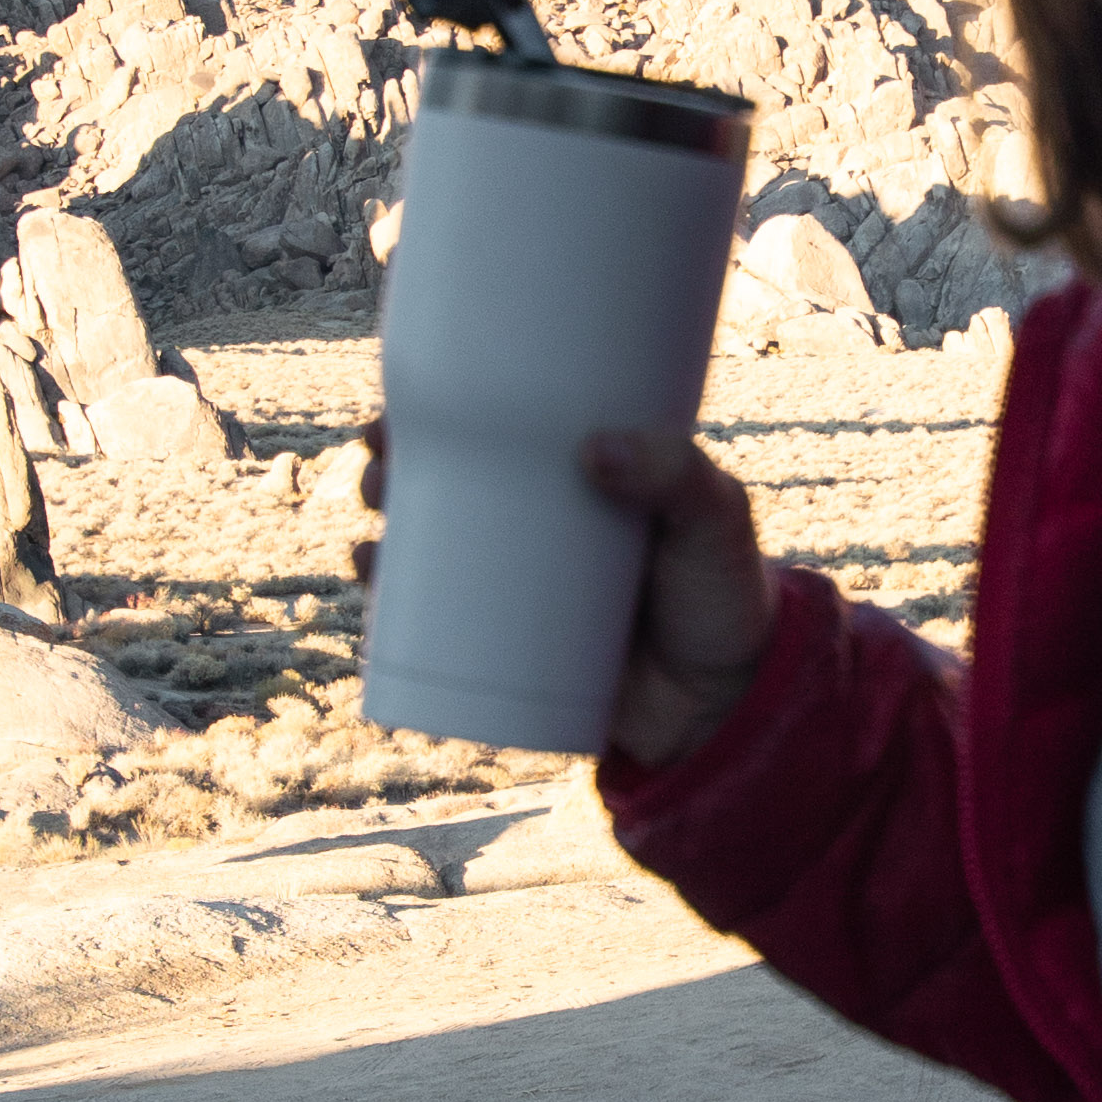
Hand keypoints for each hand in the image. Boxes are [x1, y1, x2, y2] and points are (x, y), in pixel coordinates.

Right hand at [349, 422, 772, 770]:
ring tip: (373, 536)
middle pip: (446, 485)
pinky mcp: (510, 650)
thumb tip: (593, 450)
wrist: (731, 704)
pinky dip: (393, 606)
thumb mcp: (716, 519)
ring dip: (381, 535)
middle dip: (391, 469)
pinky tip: (371, 584)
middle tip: (381, 463)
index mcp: (578, 479)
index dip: (441, 408)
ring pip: (430, 552)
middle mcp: (537, 528)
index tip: (403, 398)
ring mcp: (518, 591)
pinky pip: (436, 625)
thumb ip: (675, 475)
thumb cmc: (726, 595)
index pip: (497, 430)